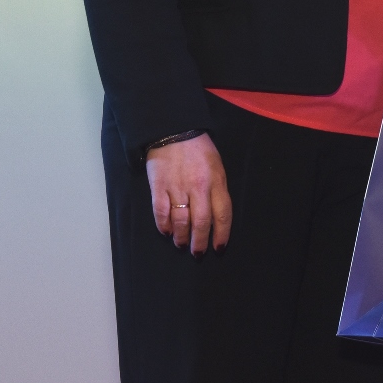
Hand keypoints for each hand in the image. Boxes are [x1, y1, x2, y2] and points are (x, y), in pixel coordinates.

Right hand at [146, 133, 231, 255]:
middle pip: (201, 223)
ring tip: (182, 244)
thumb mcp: (217, 167)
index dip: (221, 235)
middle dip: (200, 243)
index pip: (222, 215)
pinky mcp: (159, 187)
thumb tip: (214, 216)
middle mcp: (198, 187)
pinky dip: (164, 226)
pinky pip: (161, 212)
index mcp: (216, 181)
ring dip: (182, 237)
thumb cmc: (199, 149)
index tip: (218, 248)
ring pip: (181, 221)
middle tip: (198, 253)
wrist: (174, 129)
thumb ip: (217, 190)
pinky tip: (166, 232)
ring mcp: (177, 188)